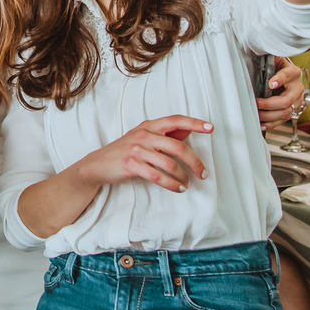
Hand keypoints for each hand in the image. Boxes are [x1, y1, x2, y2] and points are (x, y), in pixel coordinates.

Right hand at [79, 116, 210, 192]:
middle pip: (178, 147)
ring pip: (170, 164)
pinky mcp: (132, 165)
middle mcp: (144, 135)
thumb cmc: (124, 150)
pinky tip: (178, 188)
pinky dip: (172, 184)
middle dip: (195, 162)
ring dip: (183, 177)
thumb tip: (187, 132)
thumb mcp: (142, 138)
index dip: (194, 123)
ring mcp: (137, 150)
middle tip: (203, 173)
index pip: (176, 120)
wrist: (98, 164)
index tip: (210, 128)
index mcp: (149, 126)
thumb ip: (163, 135)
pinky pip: (158, 176)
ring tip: (187, 184)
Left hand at [257, 58, 303, 130]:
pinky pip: (282, 120)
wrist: (280, 73)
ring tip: (256, 113)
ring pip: (285, 112)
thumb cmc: (273, 66)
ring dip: (268, 115)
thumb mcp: (271, 59)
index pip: (287, 75)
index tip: (271, 84)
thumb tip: (249, 64)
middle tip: (256, 103)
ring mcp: (296, 100)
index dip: (280, 79)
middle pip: (287, 100)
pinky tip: (261, 124)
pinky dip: (271, 124)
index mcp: (292, 72)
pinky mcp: (292, 110)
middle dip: (269, 104)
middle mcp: (297, 87)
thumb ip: (265, 60)